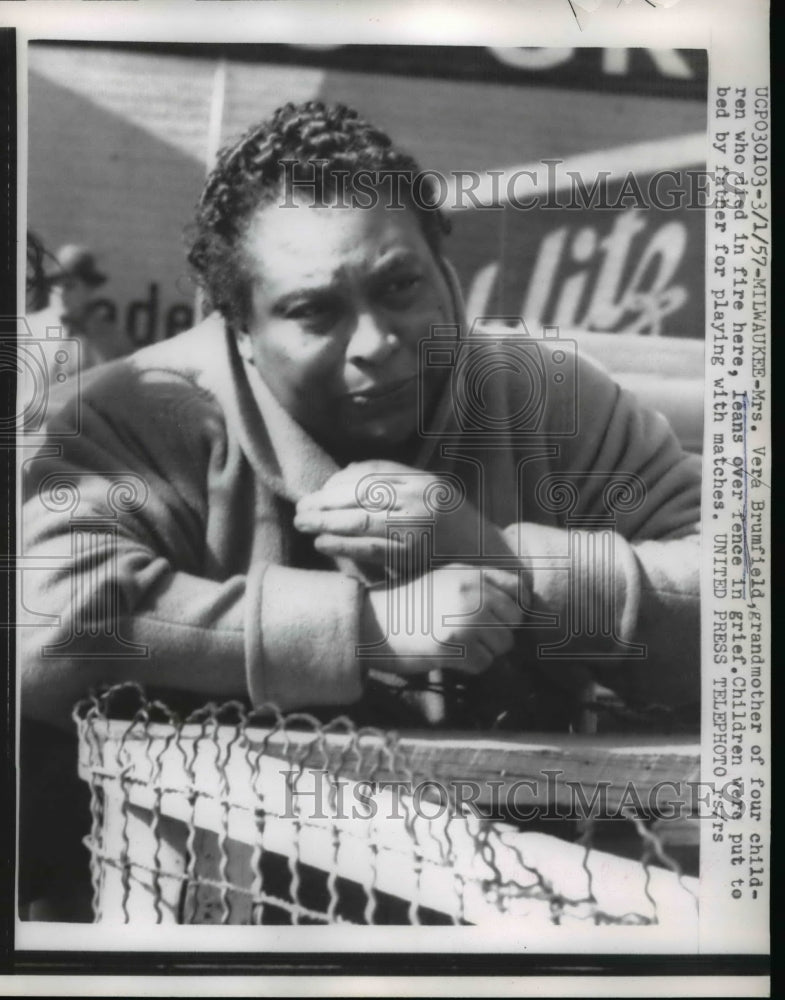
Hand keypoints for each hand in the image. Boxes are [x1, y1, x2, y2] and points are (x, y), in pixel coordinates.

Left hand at [295, 460, 502, 569]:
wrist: (492, 562)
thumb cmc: (455, 531)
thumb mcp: (431, 496)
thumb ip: (396, 482)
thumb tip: (348, 470)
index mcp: (423, 483)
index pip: (370, 476)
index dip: (338, 484)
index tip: (318, 492)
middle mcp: (420, 499)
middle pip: (359, 496)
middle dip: (324, 503)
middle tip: (300, 510)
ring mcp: (417, 526)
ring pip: (360, 521)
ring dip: (325, 523)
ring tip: (303, 525)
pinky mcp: (413, 555)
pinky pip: (369, 549)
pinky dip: (342, 546)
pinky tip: (322, 546)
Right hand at [361, 564, 523, 676]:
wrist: (375, 621)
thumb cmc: (413, 603)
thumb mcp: (447, 578)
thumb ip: (482, 583)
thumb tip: (524, 601)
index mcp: (472, 574)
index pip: (519, 593)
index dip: (511, 610)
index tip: (494, 619)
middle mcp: (472, 594)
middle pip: (514, 623)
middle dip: (498, 633)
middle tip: (470, 635)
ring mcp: (464, 620)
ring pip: (502, 645)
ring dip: (485, 650)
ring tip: (457, 643)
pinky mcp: (454, 647)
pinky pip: (484, 664)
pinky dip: (470, 665)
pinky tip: (449, 655)